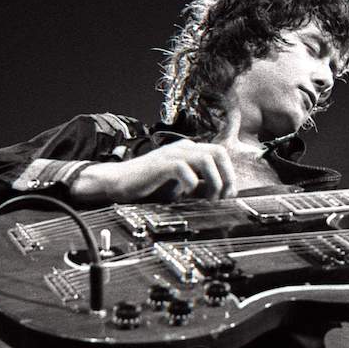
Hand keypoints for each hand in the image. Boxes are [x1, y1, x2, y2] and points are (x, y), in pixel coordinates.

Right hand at [71, 141, 237, 204]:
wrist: (119, 183)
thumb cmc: (147, 186)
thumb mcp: (180, 187)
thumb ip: (199, 187)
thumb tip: (221, 195)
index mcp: (188, 151)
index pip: (220, 154)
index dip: (229, 174)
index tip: (229, 194)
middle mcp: (182, 148)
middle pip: (218, 152)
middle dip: (226, 176)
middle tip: (221, 197)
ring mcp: (172, 154)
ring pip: (206, 159)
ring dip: (212, 181)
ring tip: (207, 198)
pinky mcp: (161, 163)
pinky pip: (184, 169)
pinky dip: (190, 184)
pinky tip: (184, 195)